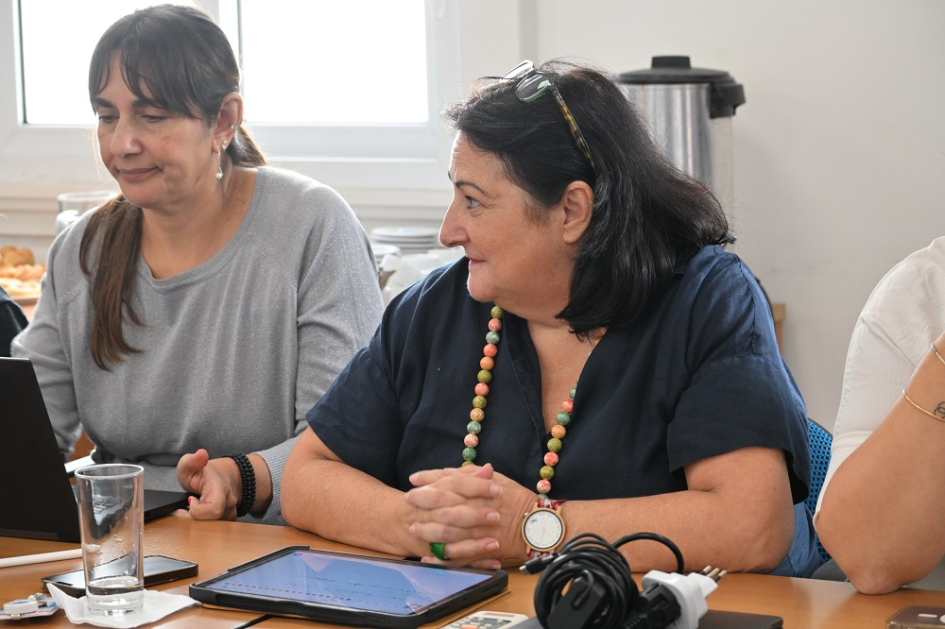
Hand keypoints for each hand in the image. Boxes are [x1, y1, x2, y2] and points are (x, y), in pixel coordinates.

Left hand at [176, 448, 239, 520]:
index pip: (214, 510)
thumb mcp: (189, 465)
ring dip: (201, 520)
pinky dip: (207, 523)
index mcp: (220, 488)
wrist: (221, 477)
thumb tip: (201, 454)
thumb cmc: (202, 473)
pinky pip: (218, 528)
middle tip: (188, 506)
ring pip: (214, 526)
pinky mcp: (231, 518)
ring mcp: (231, 511)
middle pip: (212, 521)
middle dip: (197, 517)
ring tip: (196, 507)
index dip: (198, 511)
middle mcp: (229, 501)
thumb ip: (192, 460)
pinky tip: (203, 514)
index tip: (190, 500)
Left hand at [403, 463, 533, 568]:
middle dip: (423, 502)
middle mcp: (477, 509)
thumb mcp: (498, 480)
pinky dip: (441, 559)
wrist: (540, 527)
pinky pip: (457, 557)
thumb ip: (473, 475)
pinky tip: (427, 559)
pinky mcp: (481, 551)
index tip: (414, 479)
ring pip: (447, 531)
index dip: (430, 479)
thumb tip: (451, 471)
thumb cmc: (519, 501)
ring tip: (414, 528)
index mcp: (480, 490)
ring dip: (428, 530)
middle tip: (408, 499)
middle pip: (444, 504)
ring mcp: (477, 532)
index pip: (449, 481)